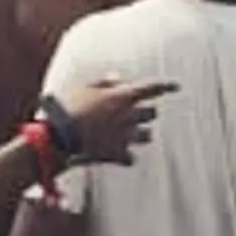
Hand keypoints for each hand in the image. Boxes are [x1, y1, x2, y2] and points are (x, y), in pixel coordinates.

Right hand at [52, 72, 171, 165]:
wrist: (58, 138)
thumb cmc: (69, 107)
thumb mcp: (85, 88)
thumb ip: (105, 82)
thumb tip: (118, 77)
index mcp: (123, 96)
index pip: (153, 88)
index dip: (166, 86)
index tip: (177, 87)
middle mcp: (130, 115)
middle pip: (151, 113)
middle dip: (144, 113)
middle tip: (132, 115)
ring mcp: (126, 136)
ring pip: (147, 136)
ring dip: (140, 134)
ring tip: (128, 135)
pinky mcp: (118, 154)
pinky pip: (131, 158)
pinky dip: (126, 157)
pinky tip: (119, 156)